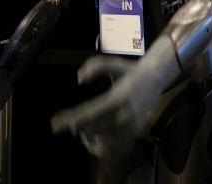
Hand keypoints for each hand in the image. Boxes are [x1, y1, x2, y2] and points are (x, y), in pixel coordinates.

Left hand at [50, 36, 179, 158]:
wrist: (156, 77)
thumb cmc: (131, 70)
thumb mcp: (113, 63)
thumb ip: (95, 67)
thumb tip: (79, 79)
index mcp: (119, 97)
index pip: (89, 114)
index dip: (70, 120)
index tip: (54, 125)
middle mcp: (126, 114)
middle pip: (94, 130)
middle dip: (78, 129)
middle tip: (71, 124)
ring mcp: (132, 126)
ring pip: (103, 143)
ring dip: (89, 139)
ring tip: (85, 131)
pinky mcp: (136, 132)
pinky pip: (116, 148)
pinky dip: (103, 148)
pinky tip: (96, 140)